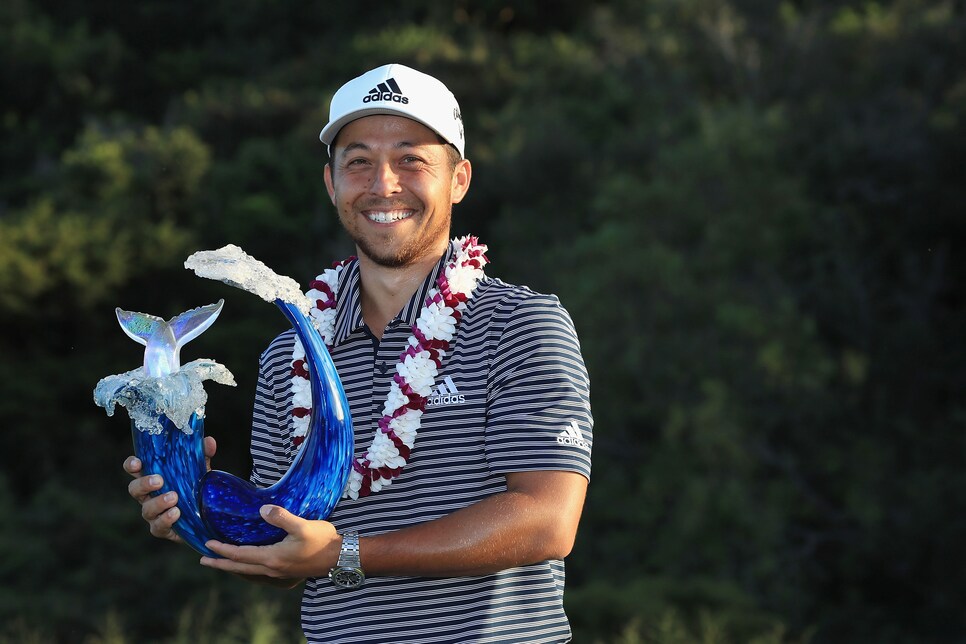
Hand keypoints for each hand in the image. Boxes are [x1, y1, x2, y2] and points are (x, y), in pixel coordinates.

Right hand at [124, 435, 216, 541]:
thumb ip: (202, 455)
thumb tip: (208, 441)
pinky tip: (176, 513)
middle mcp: (148, 495)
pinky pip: (158, 526)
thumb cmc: (195, 488)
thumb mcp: (200, 470)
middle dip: (144, 484)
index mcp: (153, 477)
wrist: (206, 517)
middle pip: (134, 489)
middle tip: (159, 480)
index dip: (132, 465)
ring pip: (146, 509)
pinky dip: (166, 519)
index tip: (138, 462)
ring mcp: (153, 513)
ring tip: (174, 497)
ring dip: (158, 502)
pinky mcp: (161, 528)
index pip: (135, 469)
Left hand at [199, 505, 340, 580]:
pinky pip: (258, 572)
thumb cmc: (322, 541)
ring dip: (232, 566)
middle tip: (203, 560)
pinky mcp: (286, 571)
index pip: (240, 555)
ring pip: (248, 571)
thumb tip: (263, 509)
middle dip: (221, 563)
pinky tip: (249, 563)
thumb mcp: (303, 526)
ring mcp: (279, 572)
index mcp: (272, 558)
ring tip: (222, 561)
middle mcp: (272, 568)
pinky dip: (246, 568)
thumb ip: (282, 518)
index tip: (207, 544)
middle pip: (240, 567)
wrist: (339, 557)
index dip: (223, 549)